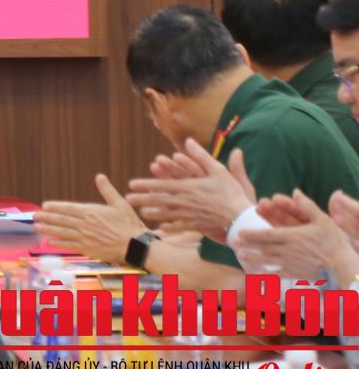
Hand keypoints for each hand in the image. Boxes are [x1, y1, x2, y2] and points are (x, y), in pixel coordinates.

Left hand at [36, 173, 146, 263]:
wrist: (135, 245)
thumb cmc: (129, 224)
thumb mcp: (119, 203)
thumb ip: (107, 190)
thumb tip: (100, 176)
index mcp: (91, 212)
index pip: (68, 208)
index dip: (55, 207)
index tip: (44, 206)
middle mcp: (85, 224)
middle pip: (61, 220)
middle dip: (47, 218)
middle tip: (34, 216)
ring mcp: (85, 237)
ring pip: (62, 232)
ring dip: (48, 230)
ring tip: (37, 227)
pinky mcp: (88, 249)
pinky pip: (70, 245)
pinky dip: (59, 243)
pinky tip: (49, 242)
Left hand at [125, 142, 254, 239]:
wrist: (242, 218)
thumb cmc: (231, 193)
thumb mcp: (218, 170)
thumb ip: (201, 156)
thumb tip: (188, 140)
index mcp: (188, 187)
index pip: (162, 185)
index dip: (146, 184)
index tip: (132, 184)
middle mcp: (186, 202)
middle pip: (159, 200)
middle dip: (142, 199)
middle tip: (128, 199)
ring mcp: (190, 216)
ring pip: (167, 214)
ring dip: (153, 213)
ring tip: (141, 212)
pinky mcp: (197, 226)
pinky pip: (180, 227)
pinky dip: (170, 227)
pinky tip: (161, 228)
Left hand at [236, 190, 358, 281]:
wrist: (342, 265)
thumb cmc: (333, 241)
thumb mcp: (322, 220)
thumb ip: (307, 206)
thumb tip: (295, 192)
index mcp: (292, 236)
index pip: (267, 234)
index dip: (252, 234)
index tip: (240, 233)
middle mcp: (288, 250)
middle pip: (263, 247)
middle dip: (248, 245)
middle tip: (234, 243)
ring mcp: (291, 263)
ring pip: (268, 260)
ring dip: (253, 258)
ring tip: (241, 256)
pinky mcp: (297, 273)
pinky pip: (279, 274)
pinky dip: (267, 275)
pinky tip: (258, 275)